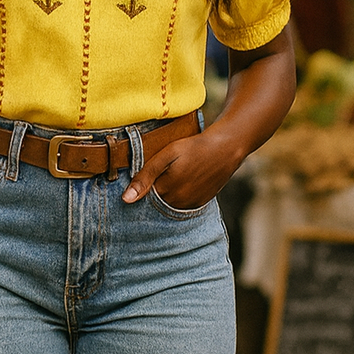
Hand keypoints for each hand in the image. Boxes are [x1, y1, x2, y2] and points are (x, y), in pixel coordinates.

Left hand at [121, 131, 239, 210]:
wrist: (226, 148)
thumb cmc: (195, 148)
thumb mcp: (167, 156)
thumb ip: (145, 176)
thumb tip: (126, 200)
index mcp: (165, 190)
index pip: (144, 197)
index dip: (143, 186)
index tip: (148, 175)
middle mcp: (177, 202)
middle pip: (157, 202)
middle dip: (155, 191)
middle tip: (166, 172)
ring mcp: (190, 205)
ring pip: (170, 204)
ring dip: (169, 194)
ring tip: (177, 175)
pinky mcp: (201, 204)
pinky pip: (184, 205)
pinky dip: (181, 196)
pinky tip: (186, 181)